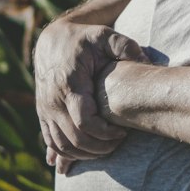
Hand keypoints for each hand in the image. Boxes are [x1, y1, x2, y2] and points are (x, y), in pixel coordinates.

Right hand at [34, 20, 145, 170]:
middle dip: (99, 148)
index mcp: (70, 84)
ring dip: (84, 155)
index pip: (85, 122)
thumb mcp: (105, 36)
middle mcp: (53, 100)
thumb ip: (126, 47)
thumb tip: (147, 62)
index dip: (106, 133)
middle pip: (75, 139)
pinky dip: (67, 153)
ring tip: (106, 149)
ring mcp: (45, 110)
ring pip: (62, 145)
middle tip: (119, 144)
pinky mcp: (42, 114)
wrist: (51, 41)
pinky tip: (84, 154)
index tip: (123, 132)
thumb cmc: (83, 39)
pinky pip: (51, 142)